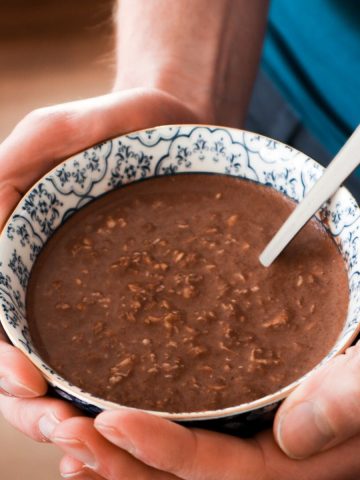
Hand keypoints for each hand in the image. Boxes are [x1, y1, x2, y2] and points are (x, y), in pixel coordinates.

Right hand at [0, 87, 198, 448]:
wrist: (184, 132)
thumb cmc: (127, 125)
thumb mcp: (67, 128)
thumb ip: (23, 157)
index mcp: (24, 246)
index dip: (3, 357)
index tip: (30, 383)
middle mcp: (50, 279)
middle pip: (21, 355)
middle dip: (32, 402)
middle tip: (68, 431)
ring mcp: (91, 295)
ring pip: (62, 368)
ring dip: (66, 411)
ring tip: (90, 438)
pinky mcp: (134, 301)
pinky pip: (113, 353)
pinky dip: (107, 394)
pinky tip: (126, 418)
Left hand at [51, 344, 359, 479]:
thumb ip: (346, 402)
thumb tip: (292, 432)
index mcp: (297, 460)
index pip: (217, 469)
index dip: (162, 450)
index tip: (110, 421)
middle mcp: (267, 456)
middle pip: (182, 476)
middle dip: (121, 462)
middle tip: (68, 434)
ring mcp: (250, 436)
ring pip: (177, 462)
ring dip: (120, 454)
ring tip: (71, 438)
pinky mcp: (241, 413)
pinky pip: (188, 435)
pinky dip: (143, 439)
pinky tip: (107, 428)